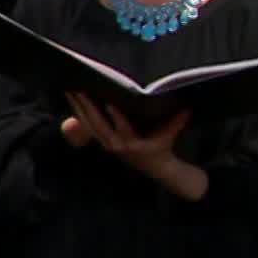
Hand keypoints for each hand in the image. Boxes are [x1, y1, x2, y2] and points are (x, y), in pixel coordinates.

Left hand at [63, 92, 192, 180]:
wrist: (155, 167)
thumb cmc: (162, 147)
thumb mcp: (169, 134)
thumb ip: (177, 122)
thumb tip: (187, 108)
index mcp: (133, 142)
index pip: (123, 127)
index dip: (115, 117)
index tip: (108, 104)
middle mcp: (117, 143)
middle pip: (98, 124)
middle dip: (87, 107)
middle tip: (78, 90)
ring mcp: (107, 143)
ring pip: (89, 125)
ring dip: (78, 108)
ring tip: (70, 90)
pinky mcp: (102, 141)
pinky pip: (88, 127)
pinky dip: (79, 113)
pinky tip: (73, 100)